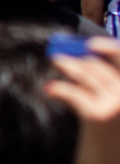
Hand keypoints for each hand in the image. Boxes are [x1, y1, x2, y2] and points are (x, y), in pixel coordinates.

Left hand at [46, 38, 119, 163]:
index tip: (91, 45)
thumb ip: (113, 103)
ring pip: (88, 75)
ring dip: (69, 67)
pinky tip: (50, 89)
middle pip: (104, 68)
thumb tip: (90, 74)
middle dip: (82, 59)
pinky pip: (74, 93)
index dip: (110, 49)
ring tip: (55, 63)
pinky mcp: (98, 117)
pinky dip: (60, 88)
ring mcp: (118, 106)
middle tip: (63, 56)